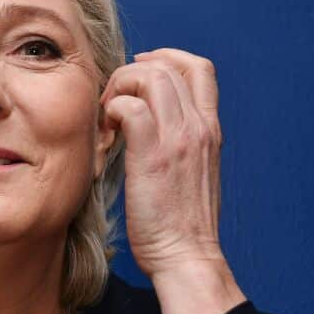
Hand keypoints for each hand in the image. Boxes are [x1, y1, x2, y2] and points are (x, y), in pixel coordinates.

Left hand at [101, 48, 244, 313]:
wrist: (186, 255)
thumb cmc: (180, 221)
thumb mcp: (191, 171)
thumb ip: (179, 141)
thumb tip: (150, 120)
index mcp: (210, 129)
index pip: (198, 68)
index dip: (165, 58)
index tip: (136, 73)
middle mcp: (199, 127)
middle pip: (167, 66)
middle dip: (130, 73)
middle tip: (110, 102)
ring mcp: (179, 139)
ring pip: (149, 77)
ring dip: (118, 88)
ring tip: (106, 120)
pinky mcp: (154, 155)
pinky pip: (130, 107)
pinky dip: (110, 112)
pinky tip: (104, 138)